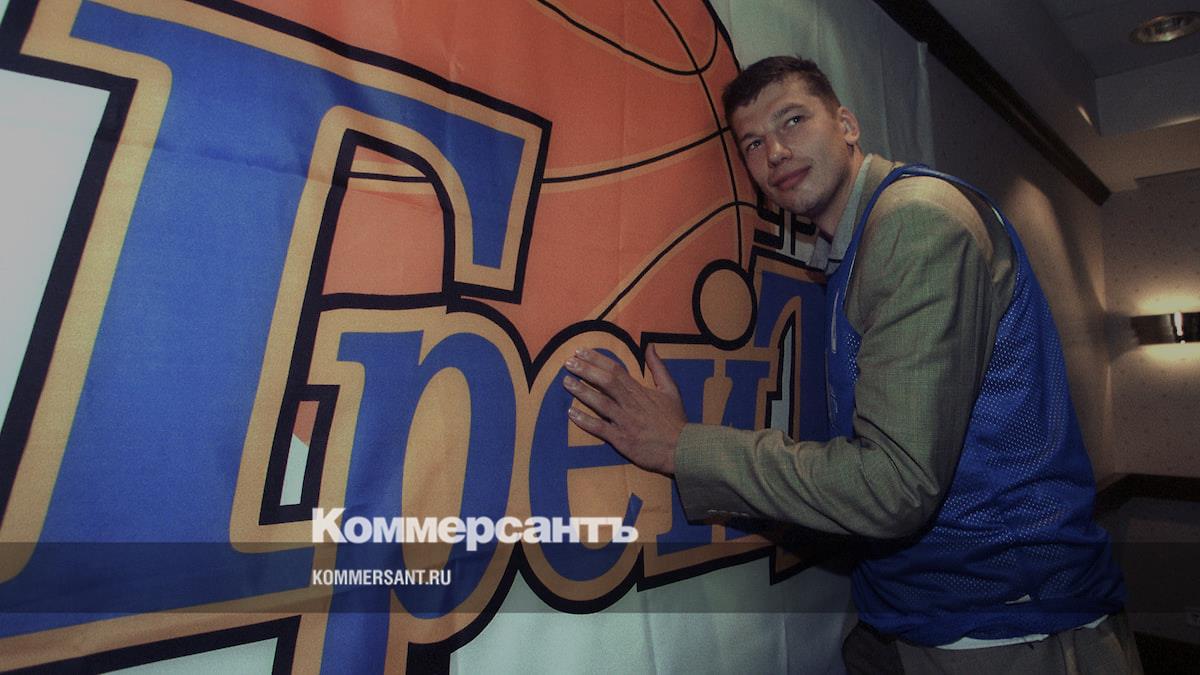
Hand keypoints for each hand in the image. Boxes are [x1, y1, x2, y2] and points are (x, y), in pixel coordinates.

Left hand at [561, 344, 685, 475]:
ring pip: (600, 403)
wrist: (682, 448)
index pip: (616, 370)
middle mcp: (630, 404)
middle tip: (568, 362)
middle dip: (586, 370)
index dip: (597, 359)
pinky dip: (585, 421)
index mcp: (640, 391)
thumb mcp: (671, 389)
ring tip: (566, 382)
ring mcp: (625, 422)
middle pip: (605, 382)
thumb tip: (650, 346)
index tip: (581, 351)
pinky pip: (600, 428)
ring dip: (582, 391)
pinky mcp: (621, 440)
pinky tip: (571, 413)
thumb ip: (658, 368)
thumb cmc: (675, 420)